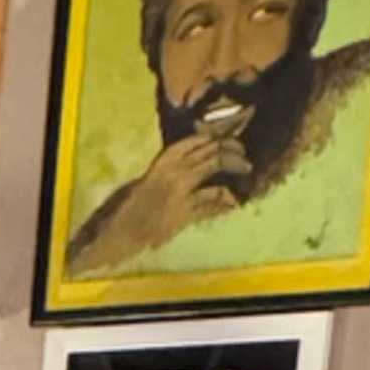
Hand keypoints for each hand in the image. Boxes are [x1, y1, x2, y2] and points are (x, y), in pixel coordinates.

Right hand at [72, 126, 249, 272]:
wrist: (123, 232)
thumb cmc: (135, 207)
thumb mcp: (153, 180)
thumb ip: (174, 169)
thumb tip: (199, 160)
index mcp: (163, 161)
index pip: (196, 141)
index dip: (217, 137)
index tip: (231, 138)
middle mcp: (172, 171)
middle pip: (210, 151)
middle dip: (232, 150)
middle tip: (244, 155)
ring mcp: (179, 191)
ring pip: (214, 168)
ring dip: (235, 167)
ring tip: (246, 171)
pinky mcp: (184, 212)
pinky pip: (212, 201)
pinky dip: (226, 201)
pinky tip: (234, 203)